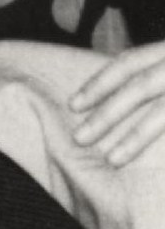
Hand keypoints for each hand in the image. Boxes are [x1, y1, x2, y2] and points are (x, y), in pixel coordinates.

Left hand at [73, 43, 164, 167]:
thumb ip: (152, 72)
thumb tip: (110, 101)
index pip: (129, 63)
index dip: (99, 83)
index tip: (73, 105)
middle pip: (140, 87)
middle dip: (107, 114)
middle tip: (79, 138)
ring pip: (162, 114)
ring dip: (135, 138)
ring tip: (112, 160)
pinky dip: (164, 147)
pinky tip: (154, 165)